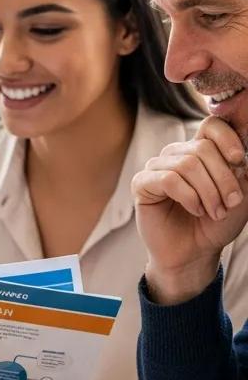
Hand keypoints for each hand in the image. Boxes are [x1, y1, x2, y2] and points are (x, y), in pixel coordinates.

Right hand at [133, 116, 247, 303]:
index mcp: (201, 151)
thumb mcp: (242, 195)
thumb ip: (242, 171)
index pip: (211, 126)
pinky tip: (194, 209)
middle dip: (223, 178)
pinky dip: (188, 196)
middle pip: (202, 148)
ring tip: (215, 212)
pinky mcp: (142, 184)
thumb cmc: (216, 223)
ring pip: (187, 164)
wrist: (195, 253)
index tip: (240, 161)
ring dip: (208, 192)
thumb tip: (242, 157)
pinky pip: (168, 179)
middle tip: (231, 203)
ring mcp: (157, 167)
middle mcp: (177, 154)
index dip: (228, 138)